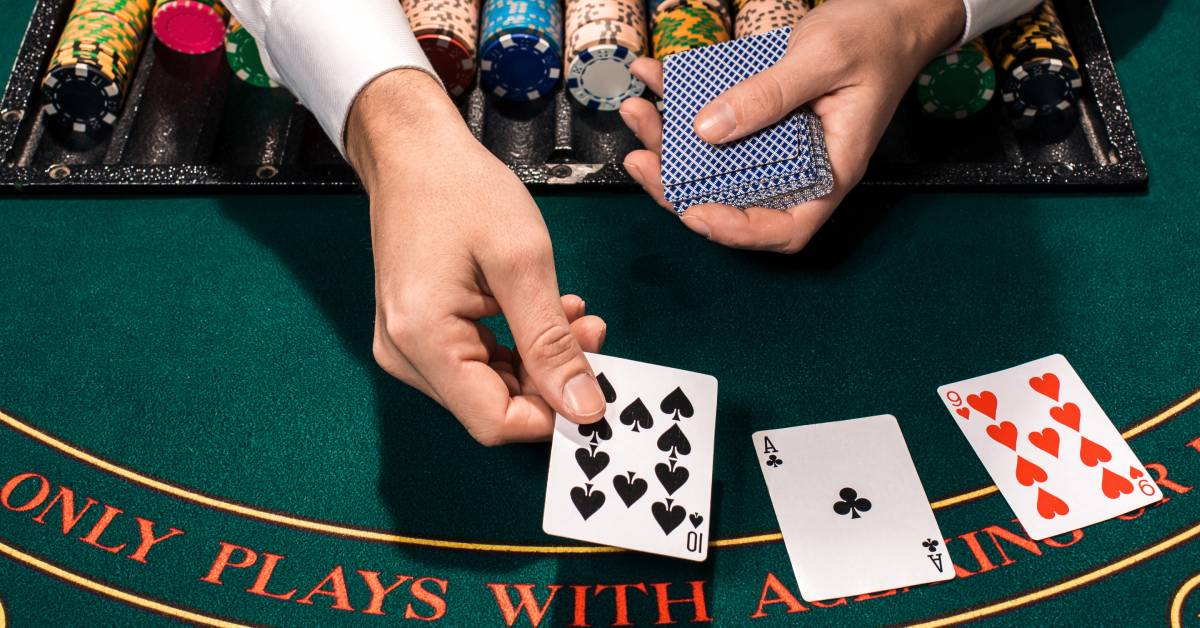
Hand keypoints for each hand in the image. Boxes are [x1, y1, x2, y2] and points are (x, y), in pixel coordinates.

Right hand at [346, 69, 607, 445]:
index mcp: (423, 340)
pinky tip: (545, 311)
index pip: (494, 421)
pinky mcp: (419, 332)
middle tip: (593, 333)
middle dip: (550, 380)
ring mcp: (408, 345)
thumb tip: (583, 408)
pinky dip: (517, 344)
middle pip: (492, 405)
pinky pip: (475, 361)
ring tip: (574, 314)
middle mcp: (405, 354)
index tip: (597, 385)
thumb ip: (551, 342)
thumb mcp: (522, 262)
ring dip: (539, 359)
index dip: (552, 415)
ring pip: (489, 385)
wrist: (412, 150)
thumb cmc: (460, 189)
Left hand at [620, 0, 964, 252]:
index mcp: (830, 170)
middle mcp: (800, 166)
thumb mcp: (822, 59)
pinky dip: (678, 103)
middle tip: (640, 158)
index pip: (786, 227)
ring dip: (668, 144)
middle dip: (679, 186)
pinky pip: (713, 122)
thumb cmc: (875, 39)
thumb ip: (769, 95)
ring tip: (638, 110)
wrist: (890, 11)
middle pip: (735, 199)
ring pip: (714, 163)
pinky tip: (654, 76)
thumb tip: (708, 130)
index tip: (694, 213)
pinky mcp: (759, 117)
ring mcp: (777, 144)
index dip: (738, 231)